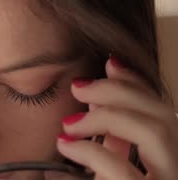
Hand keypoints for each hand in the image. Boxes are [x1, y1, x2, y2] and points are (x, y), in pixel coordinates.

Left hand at [57, 56, 177, 178]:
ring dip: (107, 116)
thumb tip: (95, 98)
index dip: (139, 83)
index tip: (110, 63)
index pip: (165, 112)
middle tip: (79, 87)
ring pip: (154, 132)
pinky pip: (121, 169)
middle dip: (120, 91)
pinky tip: (66, 146)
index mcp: (171, 160)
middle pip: (164, 115)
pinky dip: (89, 151)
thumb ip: (112, 138)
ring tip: (69, 124)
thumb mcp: (112, 169)